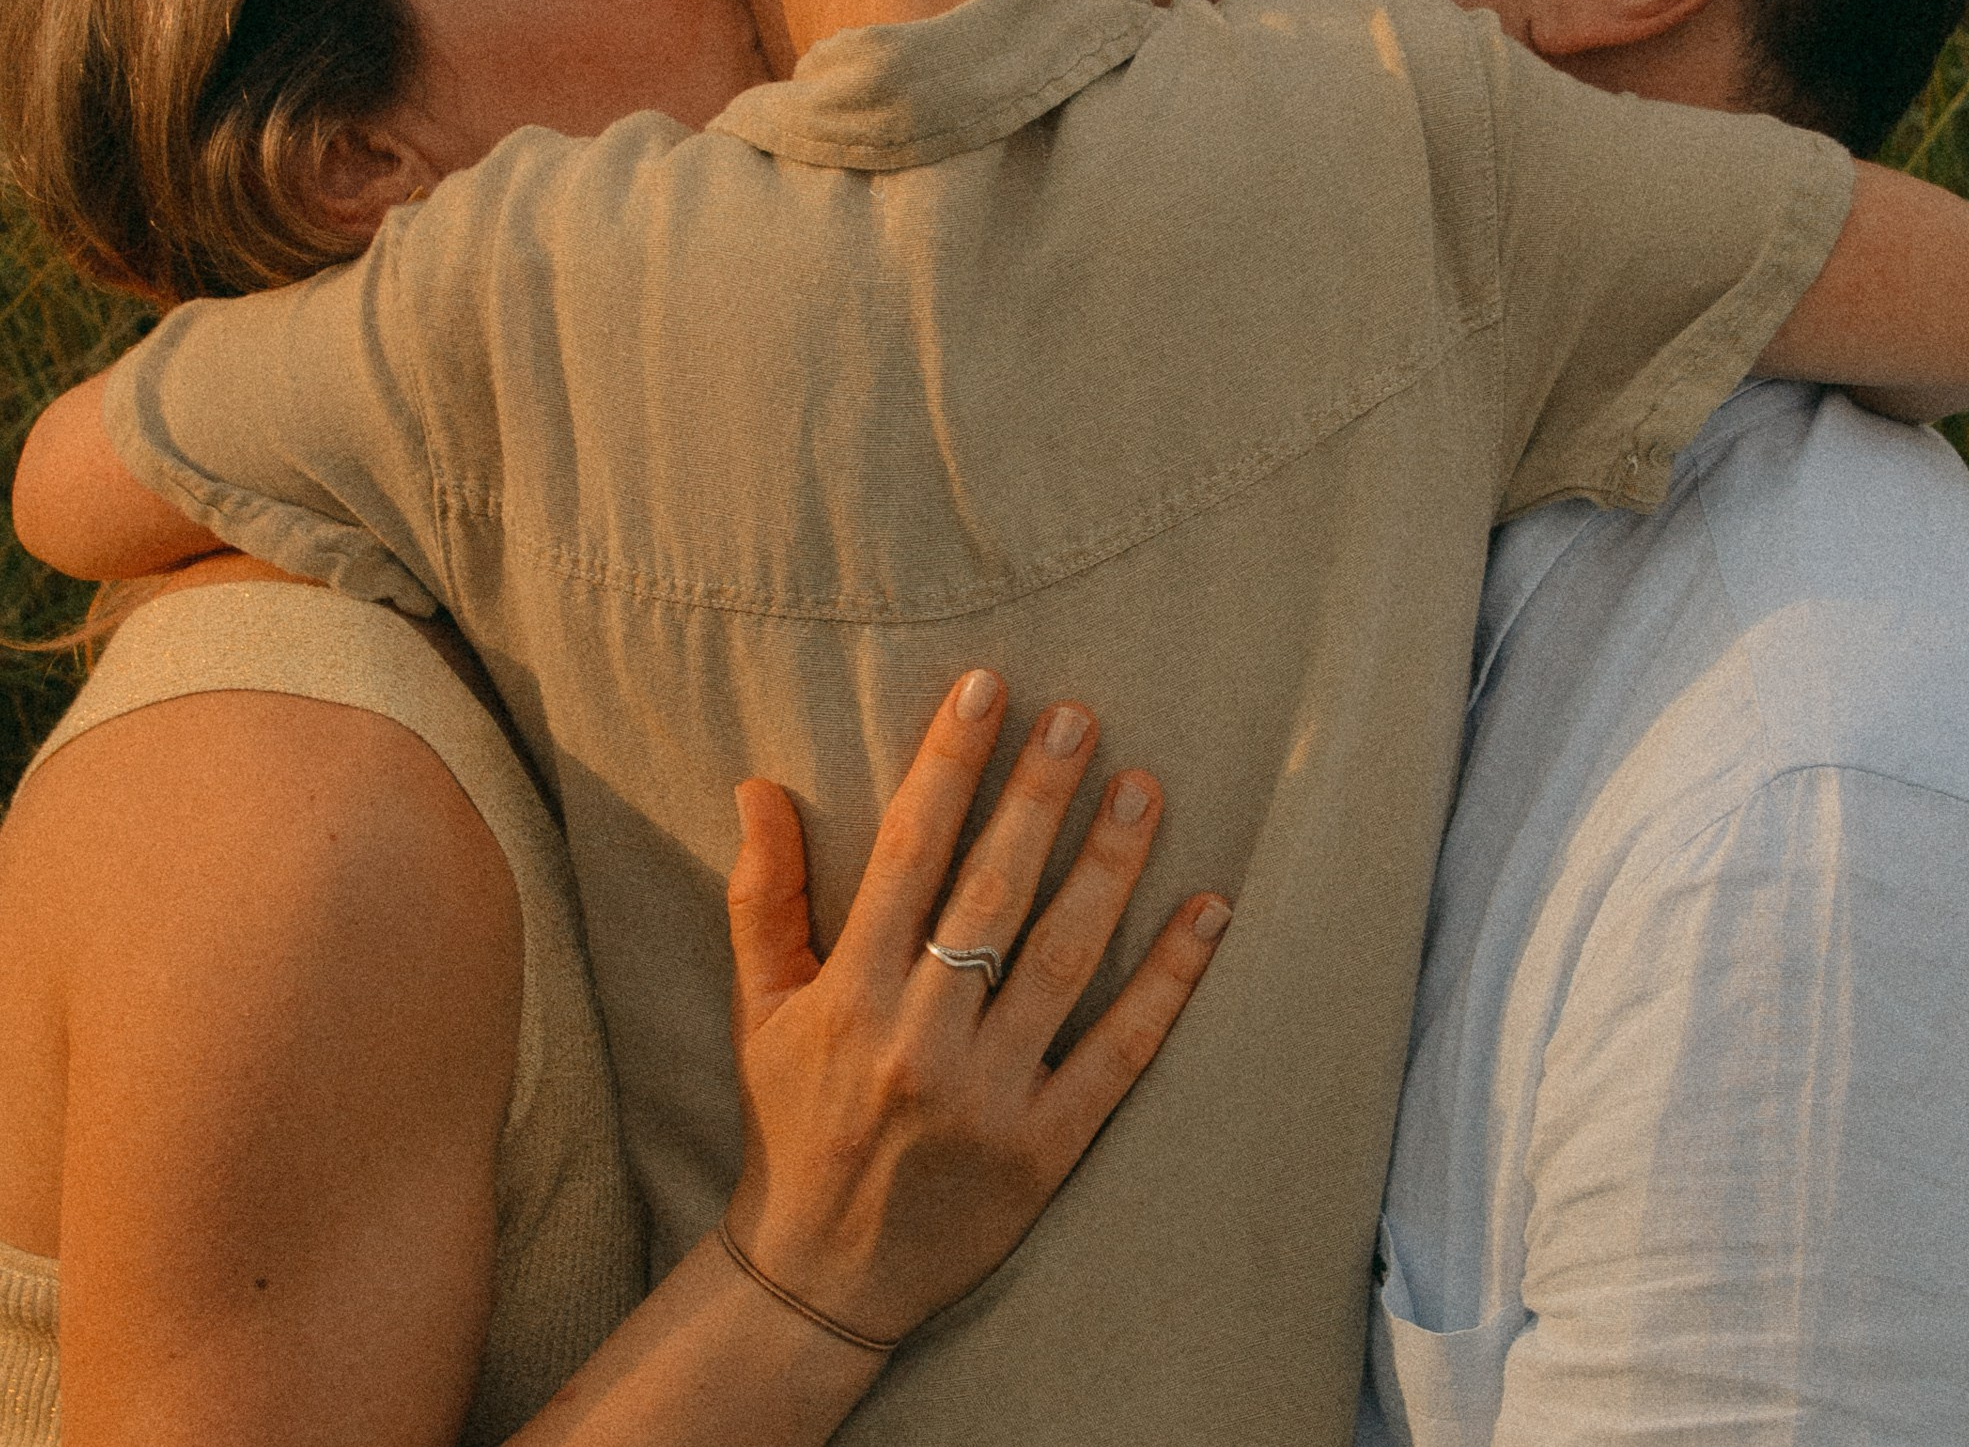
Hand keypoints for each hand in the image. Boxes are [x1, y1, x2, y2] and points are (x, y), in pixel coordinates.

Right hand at [720, 670, 1229, 1349]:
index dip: (948, 764)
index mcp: (852, 994)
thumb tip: (758, 785)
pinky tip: (1210, 910)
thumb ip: (762, 896)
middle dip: (1038, 796)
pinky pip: (1120, 1052)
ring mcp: (991, 1097)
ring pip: (1064, 960)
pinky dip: (1170, 981)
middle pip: (993, 893)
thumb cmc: (790, 1122)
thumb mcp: (761, 1009)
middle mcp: (922, 1038)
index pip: (908, 853)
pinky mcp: (1047, 1150)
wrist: (820, 1280)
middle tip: (1080, 716)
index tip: (985, 688)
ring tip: (1144, 787)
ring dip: (1110, 867)